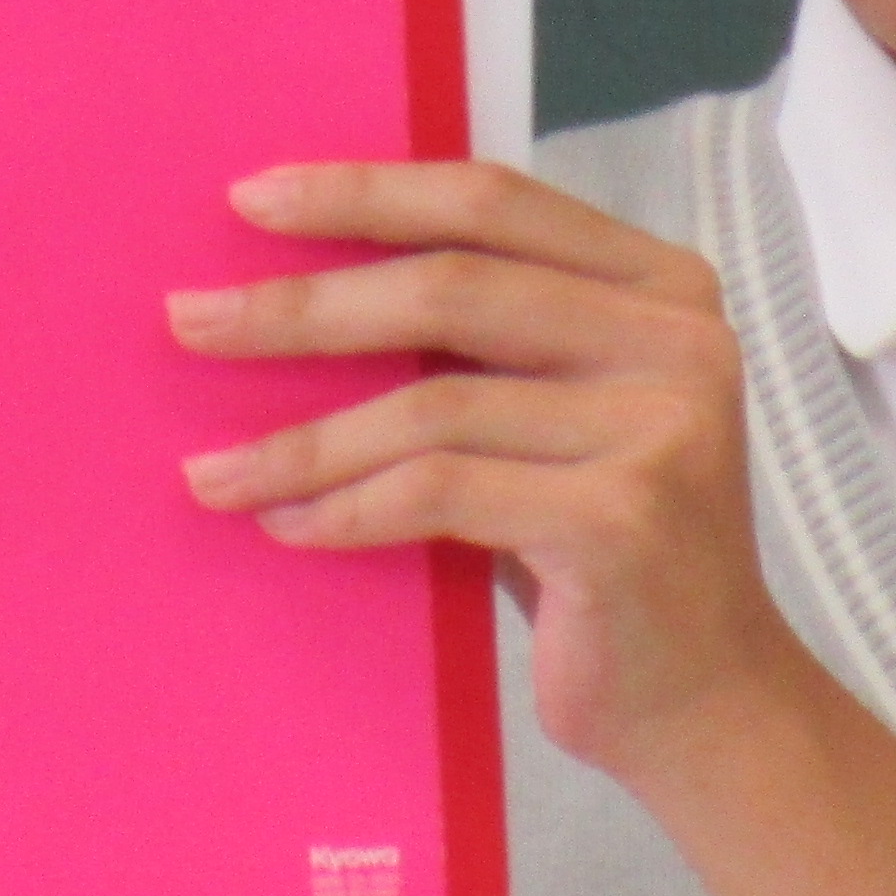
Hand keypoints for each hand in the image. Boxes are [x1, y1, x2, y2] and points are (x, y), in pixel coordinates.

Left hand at [165, 160, 803, 780]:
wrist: (706, 703)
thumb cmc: (596, 551)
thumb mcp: (554, 416)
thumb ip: (481, 343)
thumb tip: (288, 286)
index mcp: (660, 284)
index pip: (491, 202)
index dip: (364, 191)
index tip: (248, 199)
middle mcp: (676, 338)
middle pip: (450, 287)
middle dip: (303, 306)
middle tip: (189, 322)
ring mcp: (660, 429)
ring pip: (431, 406)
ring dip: (302, 440)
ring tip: (211, 470)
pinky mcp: (621, 520)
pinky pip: (439, 494)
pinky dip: (347, 508)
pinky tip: (285, 526)